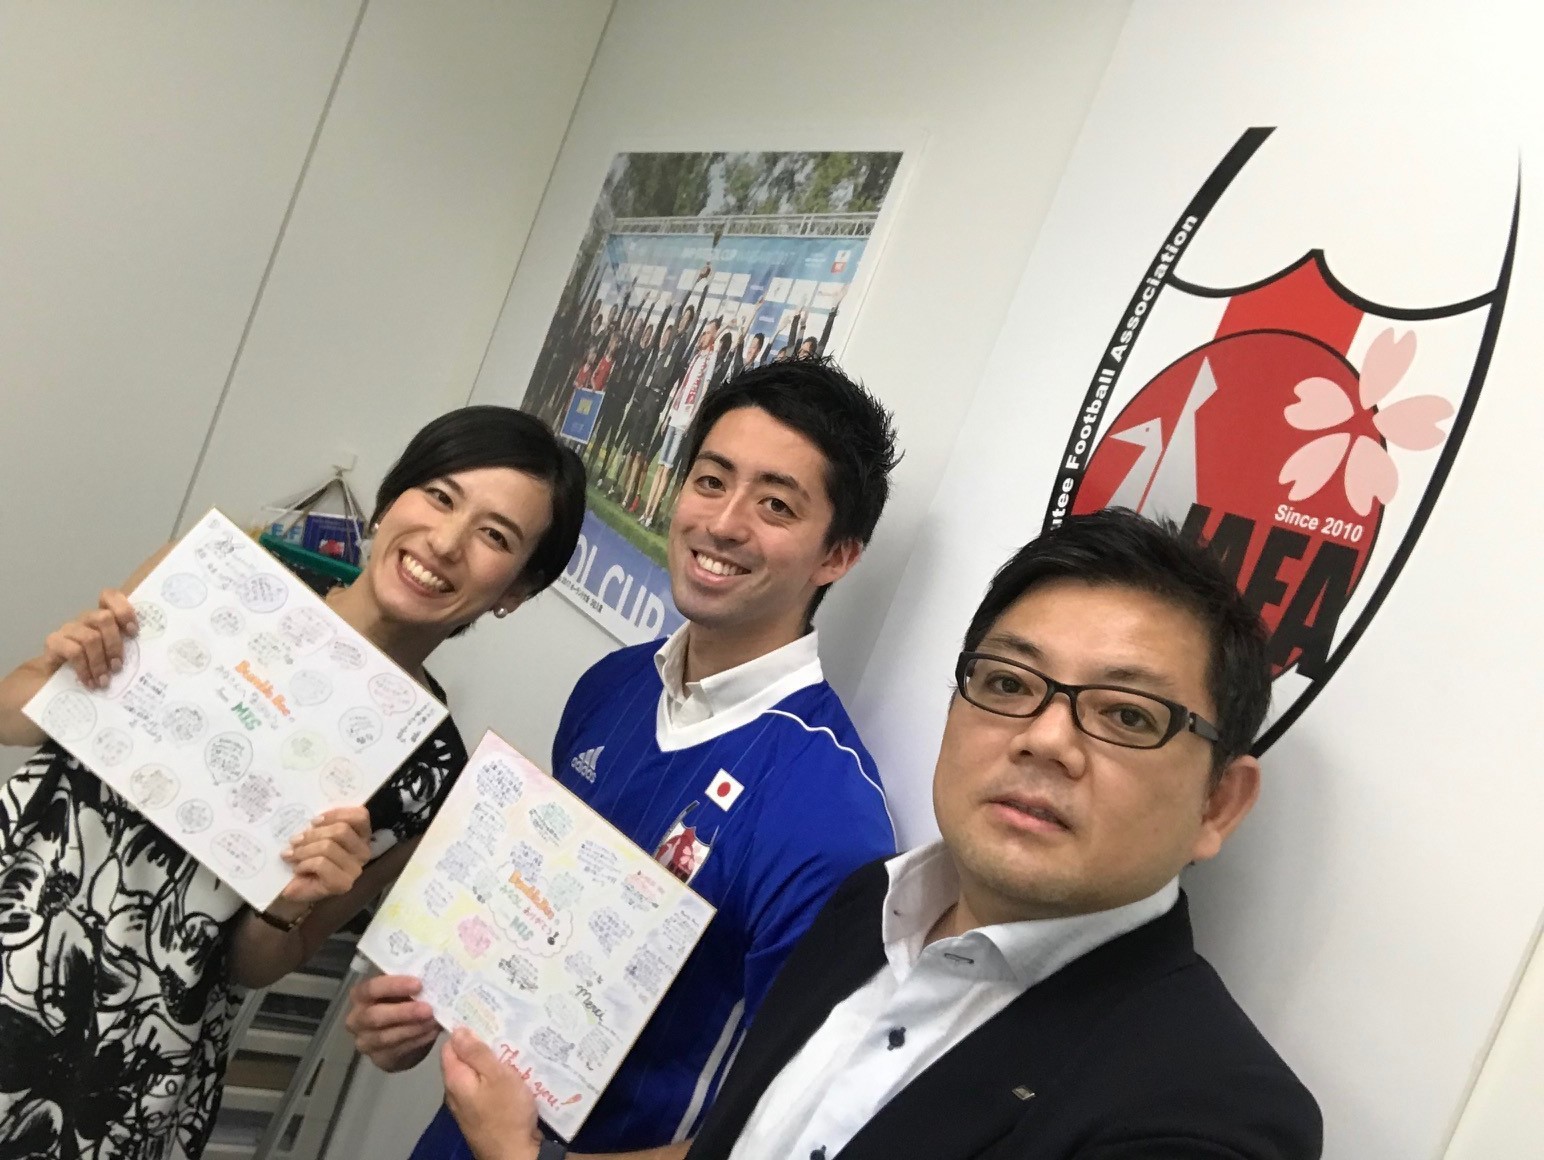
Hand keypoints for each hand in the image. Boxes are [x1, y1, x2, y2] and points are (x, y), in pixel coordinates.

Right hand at [44, 590, 136, 689]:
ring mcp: (69, 628)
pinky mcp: (54, 641)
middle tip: (118, 666)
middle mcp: (86, 619)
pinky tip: (90, 682)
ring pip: (90, 637)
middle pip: (104, 618)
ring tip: (104, 680)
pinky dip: (85, 669)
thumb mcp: (112, 655)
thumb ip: (126, 648)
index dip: (124, 610)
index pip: (110, 596)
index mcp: (103, 617)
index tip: (133, 632)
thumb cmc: (92, 666)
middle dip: (114, 644)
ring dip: (100, 662)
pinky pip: (74, 651)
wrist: (56, 679)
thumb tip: (152, 658)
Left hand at [278, 806, 372, 902]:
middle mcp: (363, 852)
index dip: (336, 814)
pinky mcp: (342, 884)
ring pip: (328, 847)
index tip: (314, 821)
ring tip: (292, 855)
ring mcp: (354, 870)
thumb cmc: (306, 857)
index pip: (360, 816)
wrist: (294, 887)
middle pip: (342, 830)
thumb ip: (320, 822)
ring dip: (304, 850)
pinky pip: (321, 864)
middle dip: (313, 834)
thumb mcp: (315, 834)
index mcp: (361, 836)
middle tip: (295, 840)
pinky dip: (304, 864)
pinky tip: (298, 869)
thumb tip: (311, 814)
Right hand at [345, 974, 441, 1070]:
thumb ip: (409, 983)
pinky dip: (418, 1041)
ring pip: (387, 1037)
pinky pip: (398, 1050)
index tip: (418, 984)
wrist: (401, 1033)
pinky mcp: (379, 1058)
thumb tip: (434, 976)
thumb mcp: (402, 989)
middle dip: (404, 1012)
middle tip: (429, 1009)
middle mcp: (357, 1019)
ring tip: (434, 1021)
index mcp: (360, 995)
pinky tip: (432, 1032)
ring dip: (414, 1028)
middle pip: (375, 1016)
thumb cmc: (401, 1001)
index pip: (371, 988)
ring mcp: (365, 1041)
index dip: (394, 986)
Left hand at [443, 1028, 542, 1159]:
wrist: (516, 1155)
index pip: (449, 1046)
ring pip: (474, 1074)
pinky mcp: (480, 1115)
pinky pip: (483, 1088)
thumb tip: (458, 1030)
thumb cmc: (508, 1112)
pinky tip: (510, 1071)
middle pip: (461, 1060)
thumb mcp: (497, 1076)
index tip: (482, 1014)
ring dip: (489, 1061)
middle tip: (500, 1026)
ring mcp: (466, 1106)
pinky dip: (494, 1077)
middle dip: (479, 1044)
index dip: (463, 1029)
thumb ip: (476, 1053)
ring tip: (509, 1045)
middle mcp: (454, 1092)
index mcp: (455, 1079)